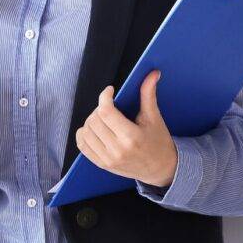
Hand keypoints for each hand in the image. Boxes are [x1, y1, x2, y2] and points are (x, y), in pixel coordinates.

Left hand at [76, 71, 177, 188]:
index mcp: (131, 137)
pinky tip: (94, 129)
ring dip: (91, 120)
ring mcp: (108, 159)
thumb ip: (148, 94)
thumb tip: (152, 73)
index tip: (110, 91)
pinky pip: (83, 146)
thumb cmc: (158, 141)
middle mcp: (117, 150)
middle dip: (99, 108)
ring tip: (103, 118)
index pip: (106, 112)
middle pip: (94, 120)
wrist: (160, 168)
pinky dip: (84, 134)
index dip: (104, 97)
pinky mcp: (102, 164)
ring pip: (86, 132)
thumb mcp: (154, 118)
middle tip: (109, 106)